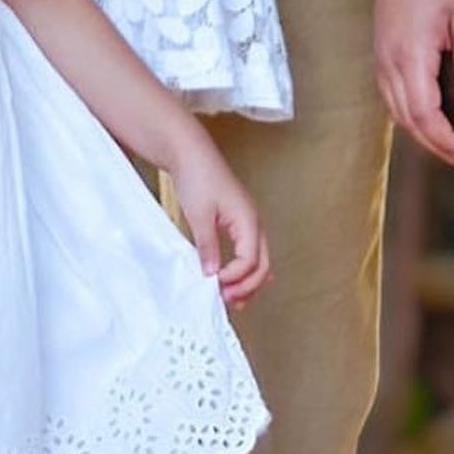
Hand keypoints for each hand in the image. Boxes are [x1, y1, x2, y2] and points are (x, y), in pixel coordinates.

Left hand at [167, 129, 269, 303]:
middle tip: (227, 301)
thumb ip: (208, 247)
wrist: (191, 152)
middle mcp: (253, 222)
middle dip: (248, 287)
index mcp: (248, 220)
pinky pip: (248, 251)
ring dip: (247, 281)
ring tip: (231, 297)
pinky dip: (242, 269)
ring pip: (259, 259)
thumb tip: (212, 275)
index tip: (214, 287)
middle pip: (262, 264)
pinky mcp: (237, 220)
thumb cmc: (198, 176)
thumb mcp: (200, 215)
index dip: (235, 279)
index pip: (250, 261)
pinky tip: (229, 278)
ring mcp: (248, 221)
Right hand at [374, 0, 453, 172]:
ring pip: (395, 111)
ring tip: (450, 145)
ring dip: (421, 133)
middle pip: (408, 120)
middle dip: (436, 146)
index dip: (447, 143)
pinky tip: (428, 116)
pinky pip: (390, 94)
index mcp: (411, 55)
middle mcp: (389, 61)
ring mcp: (380, 55)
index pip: (426, 116)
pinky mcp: (380, 49)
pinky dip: (408, 114)